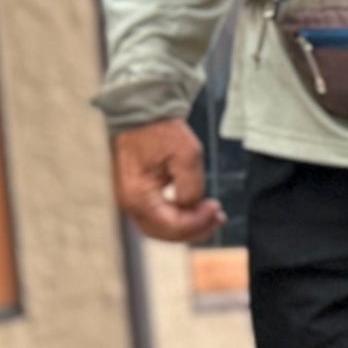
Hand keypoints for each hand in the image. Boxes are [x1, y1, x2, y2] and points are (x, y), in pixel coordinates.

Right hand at [115, 118, 224, 242]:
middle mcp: (129, 202)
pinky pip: (157, 218)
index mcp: (138, 195)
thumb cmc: (161, 130)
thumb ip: (192, 187)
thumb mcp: (187, 154)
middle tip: (218, 218)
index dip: (197, 223)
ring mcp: (130, 200)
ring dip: (187, 227)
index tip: (216, 208)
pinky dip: (178, 219)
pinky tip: (195, 211)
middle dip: (194, 230)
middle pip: (164, 233)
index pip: (171, 225)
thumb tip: (192, 207)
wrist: (142, 114)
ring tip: (211, 217)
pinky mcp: (136, 196)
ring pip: (160, 229)